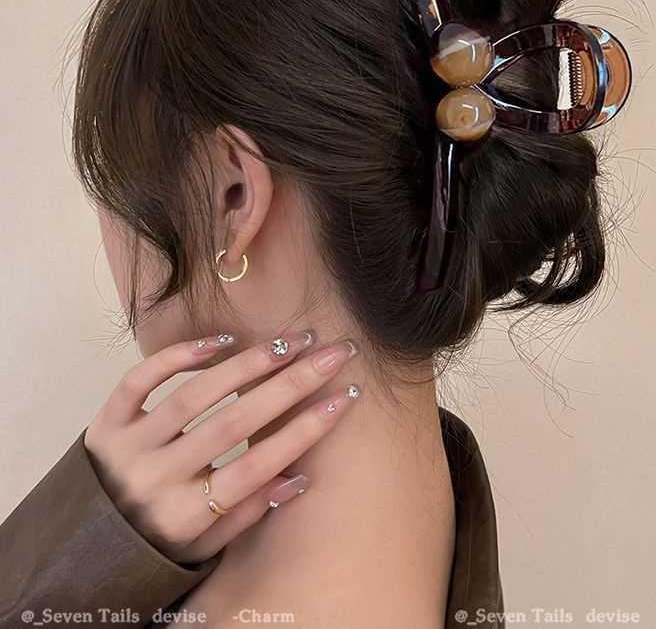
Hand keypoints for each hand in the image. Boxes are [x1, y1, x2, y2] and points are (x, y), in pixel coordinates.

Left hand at [83, 330, 359, 563]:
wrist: (82, 540)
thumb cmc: (157, 541)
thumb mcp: (204, 545)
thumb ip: (247, 513)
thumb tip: (299, 477)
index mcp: (185, 515)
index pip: (256, 467)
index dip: (303, 432)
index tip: (344, 398)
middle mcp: (156, 477)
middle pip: (234, 423)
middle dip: (291, 384)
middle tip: (331, 353)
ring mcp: (128, 445)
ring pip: (194, 395)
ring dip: (247, 363)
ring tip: (288, 342)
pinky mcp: (107, 420)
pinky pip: (141, 379)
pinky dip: (180, 355)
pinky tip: (221, 339)